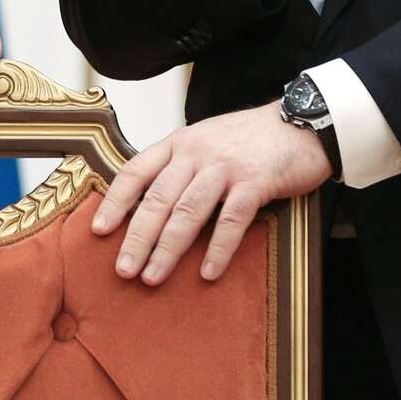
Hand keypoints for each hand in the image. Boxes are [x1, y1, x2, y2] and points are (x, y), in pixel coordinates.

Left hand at [91, 104, 332, 283]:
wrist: (301, 122)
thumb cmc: (249, 139)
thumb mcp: (205, 142)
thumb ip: (180, 167)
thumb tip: (150, 207)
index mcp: (178, 143)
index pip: (136, 172)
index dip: (115, 202)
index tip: (99, 230)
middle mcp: (195, 152)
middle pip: (157, 199)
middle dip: (136, 237)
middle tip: (122, 270)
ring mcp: (224, 166)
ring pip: (187, 211)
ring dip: (167, 248)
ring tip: (152, 277)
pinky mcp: (255, 181)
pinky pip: (231, 219)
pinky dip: (218, 248)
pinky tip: (208, 273)